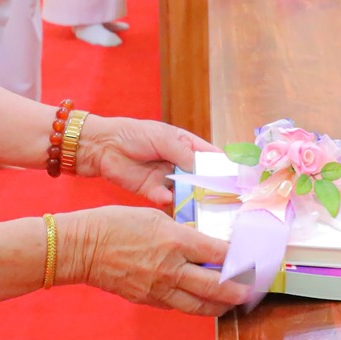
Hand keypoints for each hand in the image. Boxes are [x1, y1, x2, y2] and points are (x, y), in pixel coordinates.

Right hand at [56, 206, 248, 315]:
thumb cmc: (115, 223)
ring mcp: (159, 288)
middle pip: (216, 287)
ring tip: (233, 303)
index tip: (252, 259)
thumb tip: (203, 243)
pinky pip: (178, 306)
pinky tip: (201, 301)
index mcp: (176, 241)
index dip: (240, 259)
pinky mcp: (148, 300)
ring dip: (220, 306)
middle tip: (253, 290)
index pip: (219, 254)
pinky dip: (194, 305)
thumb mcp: (155, 217)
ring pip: (199, 305)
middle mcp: (171, 268)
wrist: (83, 247)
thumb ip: (182, 231)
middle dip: (239, 291)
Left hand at [76, 115, 213, 203]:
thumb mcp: (163, 138)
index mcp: (187, 145)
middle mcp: (180, 164)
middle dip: (211, 187)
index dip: (224, 167)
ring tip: (200, 205)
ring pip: (186, 192)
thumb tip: (204, 168)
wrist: (103, 146)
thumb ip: (184, 154)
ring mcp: (167, 179)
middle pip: (202, 178)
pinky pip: (165, 199)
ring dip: (192, 198)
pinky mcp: (152, 191)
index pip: (212, 157)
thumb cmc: (134, 134)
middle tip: (222, 198)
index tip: (237, 179)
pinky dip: (168, 200)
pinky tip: (167, 198)